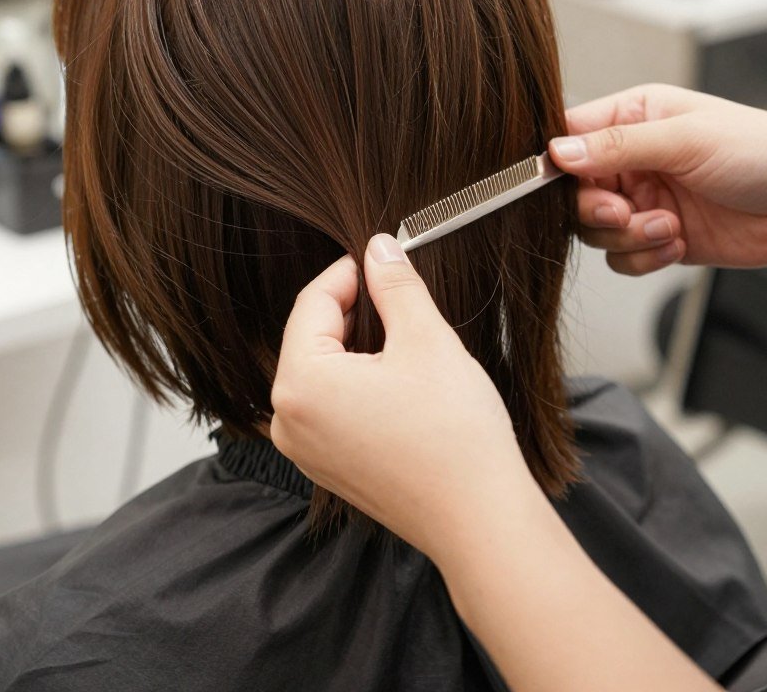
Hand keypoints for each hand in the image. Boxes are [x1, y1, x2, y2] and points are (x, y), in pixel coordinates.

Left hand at [273, 232, 720, 691]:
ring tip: (402, 338)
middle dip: (352, 310)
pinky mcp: (325, 467)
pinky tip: (396, 381)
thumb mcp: (425, 339)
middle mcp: (287, 420)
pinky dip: (354, 382)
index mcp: (299, 383)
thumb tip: (378, 247)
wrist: (479, 519)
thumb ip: (395, 285)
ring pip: (320, 371)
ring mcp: (303, 450)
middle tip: (396, 295)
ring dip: (355, 346)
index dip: (347, 273)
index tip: (379, 258)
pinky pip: (328, 406)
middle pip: (310, 337)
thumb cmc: (453, 434)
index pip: (311, 303)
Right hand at [549, 84, 766, 275]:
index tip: (562, 183)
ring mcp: (643, 200)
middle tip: (622, 212)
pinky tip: (677, 242)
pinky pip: (619, 257)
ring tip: (666, 227)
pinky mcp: (656, 237)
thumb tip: (559, 152)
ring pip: (592, 229)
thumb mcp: (687, 139)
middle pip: (572, 190)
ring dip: (625, 236)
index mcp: (634, 116)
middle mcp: (632, 158)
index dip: (558, 163)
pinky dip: (642, 257)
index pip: (570, 136)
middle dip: (594, 208)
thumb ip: (618, 145)